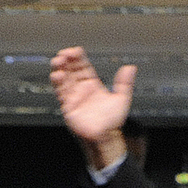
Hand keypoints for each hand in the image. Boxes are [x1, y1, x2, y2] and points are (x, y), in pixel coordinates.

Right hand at [48, 47, 133, 169]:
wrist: (105, 137)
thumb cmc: (112, 121)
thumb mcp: (121, 98)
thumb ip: (124, 83)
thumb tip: (130, 67)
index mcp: (92, 85)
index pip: (83, 67)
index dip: (78, 58)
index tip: (74, 51)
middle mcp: (81, 90)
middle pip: (71, 71)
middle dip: (66, 61)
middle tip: (63, 54)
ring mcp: (74, 97)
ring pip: (64, 80)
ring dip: (60, 70)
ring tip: (58, 61)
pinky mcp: (68, 106)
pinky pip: (61, 93)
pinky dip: (58, 84)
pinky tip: (57, 75)